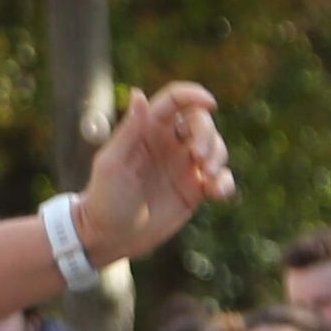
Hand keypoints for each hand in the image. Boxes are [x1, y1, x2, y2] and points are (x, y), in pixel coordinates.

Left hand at [74, 83, 233, 264]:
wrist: (109, 237)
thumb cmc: (104, 198)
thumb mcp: (112, 164)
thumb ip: (129, 130)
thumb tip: (138, 93)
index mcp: (149, 129)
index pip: (176, 100)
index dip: (195, 94)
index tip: (211, 104)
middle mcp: (169, 143)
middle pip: (201, 122)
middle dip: (207, 134)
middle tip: (198, 157)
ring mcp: (184, 166)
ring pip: (216, 147)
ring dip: (218, 156)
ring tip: (206, 175)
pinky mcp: (195, 190)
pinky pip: (220, 178)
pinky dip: (225, 182)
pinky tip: (218, 193)